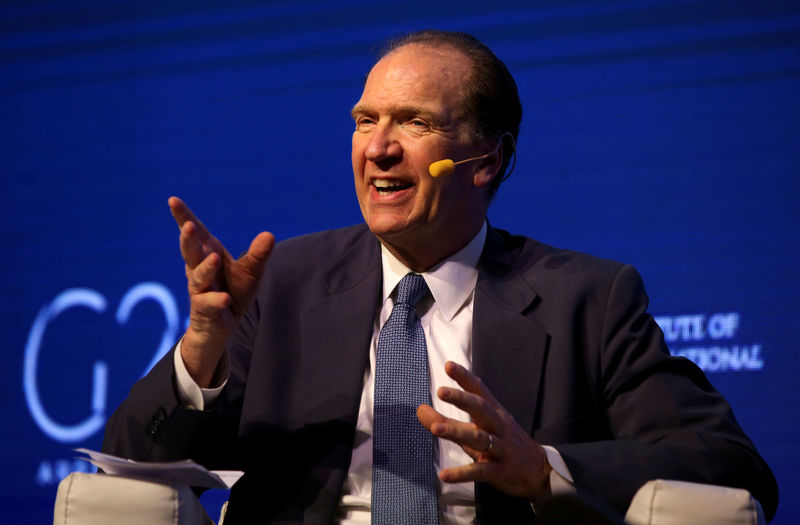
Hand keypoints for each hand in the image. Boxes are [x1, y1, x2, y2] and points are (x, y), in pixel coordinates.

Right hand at [168, 197, 274, 386]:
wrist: (222, 326)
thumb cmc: (233, 290)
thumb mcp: (250, 271)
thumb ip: (258, 254)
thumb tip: (269, 235)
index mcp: (208, 254)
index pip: (195, 234)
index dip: (183, 217)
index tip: (173, 200)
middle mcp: (199, 270)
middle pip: (191, 252)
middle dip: (188, 239)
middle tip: (188, 226)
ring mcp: (199, 290)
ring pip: (198, 277)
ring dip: (205, 268)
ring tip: (214, 258)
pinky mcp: (205, 310)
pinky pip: (209, 304)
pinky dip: (216, 300)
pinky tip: (225, 298)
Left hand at [417, 361, 551, 500]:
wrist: (541, 471)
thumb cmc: (504, 444)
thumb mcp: (478, 430)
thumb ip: (449, 420)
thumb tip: (419, 409)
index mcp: (494, 413)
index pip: (480, 391)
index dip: (465, 378)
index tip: (449, 365)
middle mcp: (499, 427)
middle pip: (481, 409)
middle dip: (462, 399)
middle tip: (441, 391)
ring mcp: (501, 449)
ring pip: (479, 438)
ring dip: (457, 432)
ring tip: (435, 428)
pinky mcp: (501, 471)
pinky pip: (480, 471)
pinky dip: (462, 473)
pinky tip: (444, 475)